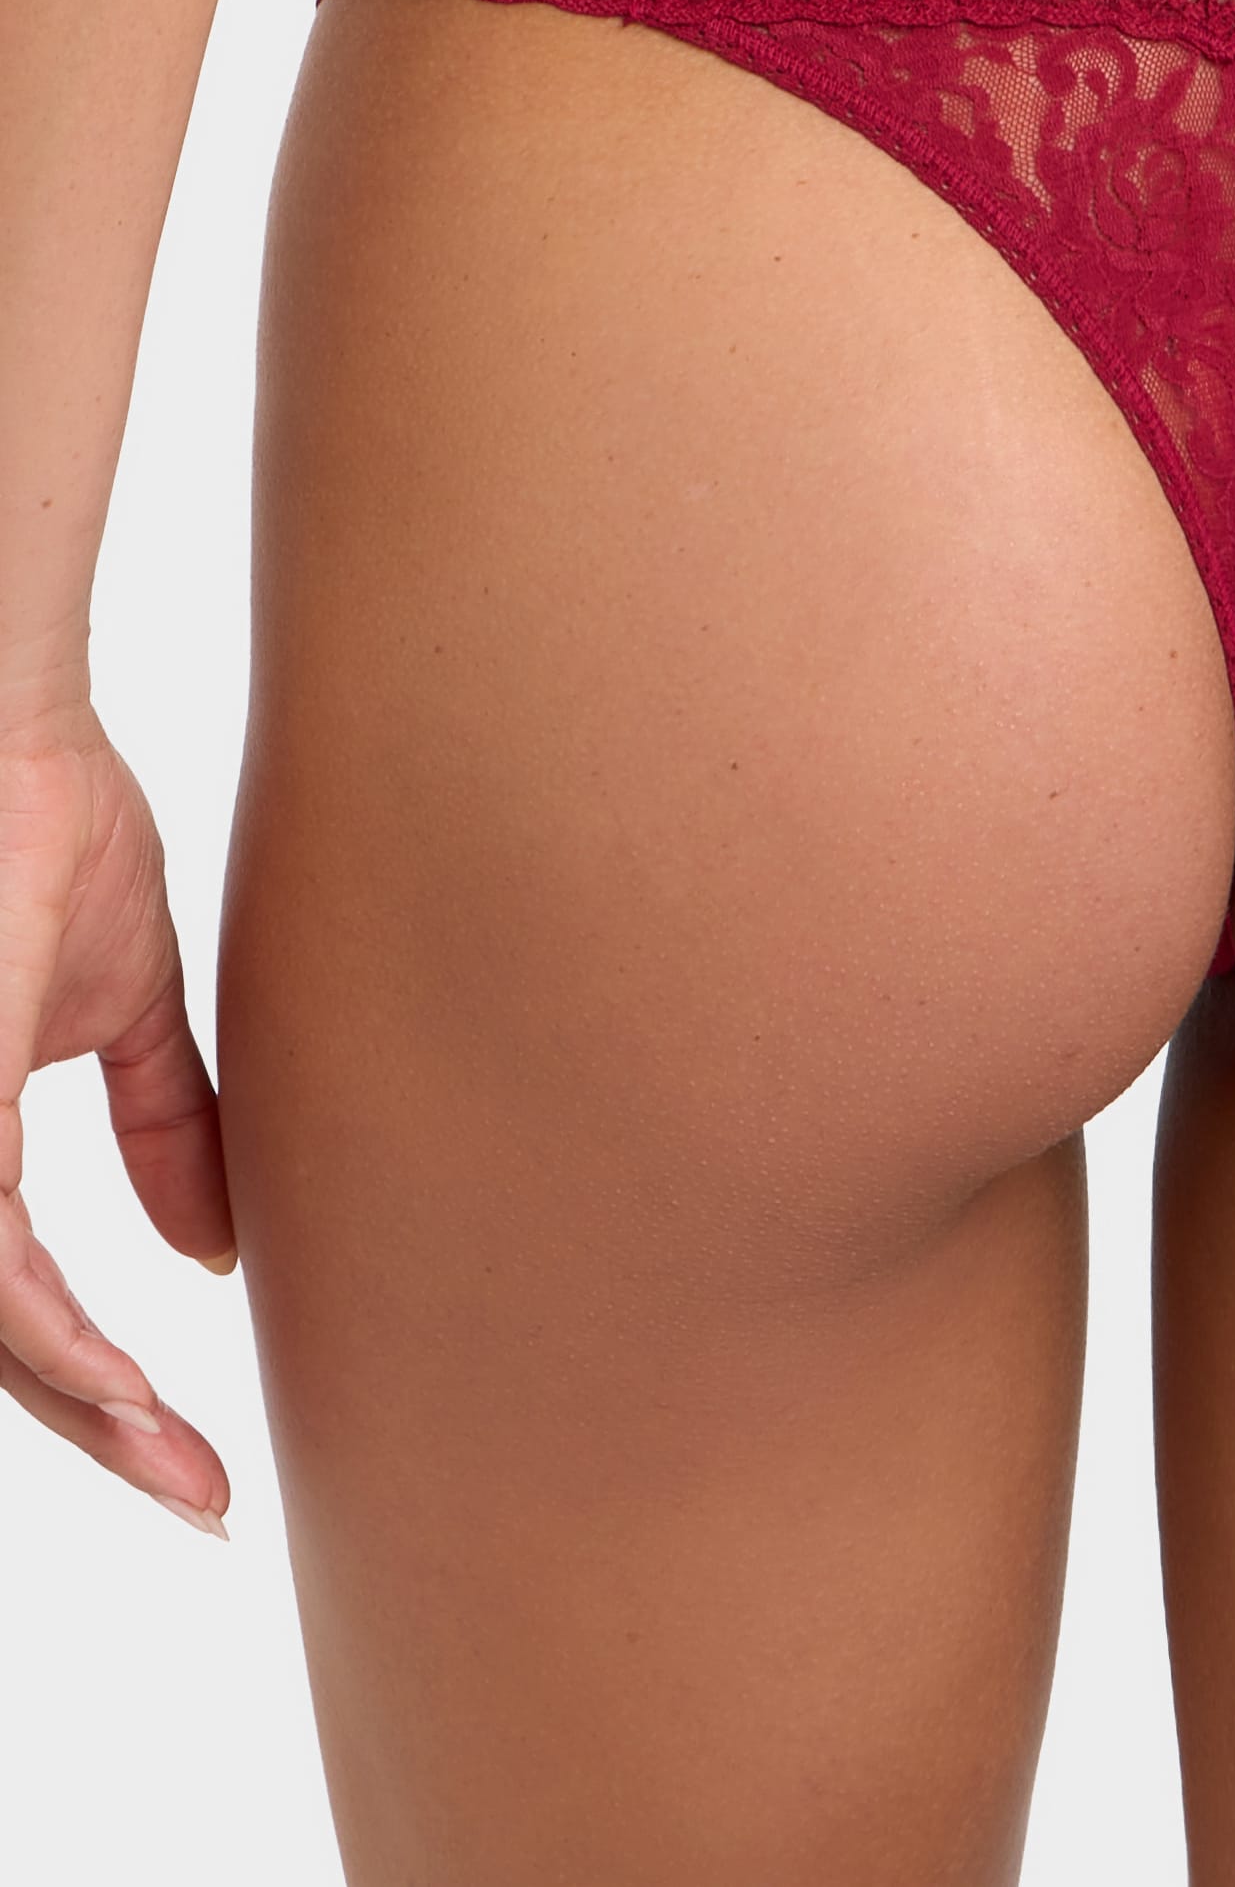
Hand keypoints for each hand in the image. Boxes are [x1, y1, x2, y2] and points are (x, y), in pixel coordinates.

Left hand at [0, 707, 233, 1536]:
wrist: (16, 733)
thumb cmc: (49, 832)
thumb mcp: (122, 1009)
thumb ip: (167, 1128)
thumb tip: (214, 1251)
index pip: (18, 1307)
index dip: (99, 1388)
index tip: (190, 1452)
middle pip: (0, 1347)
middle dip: (104, 1435)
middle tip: (201, 1500)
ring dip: (89, 1410)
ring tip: (178, 1464)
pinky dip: (57, 1336)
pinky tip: (129, 1380)